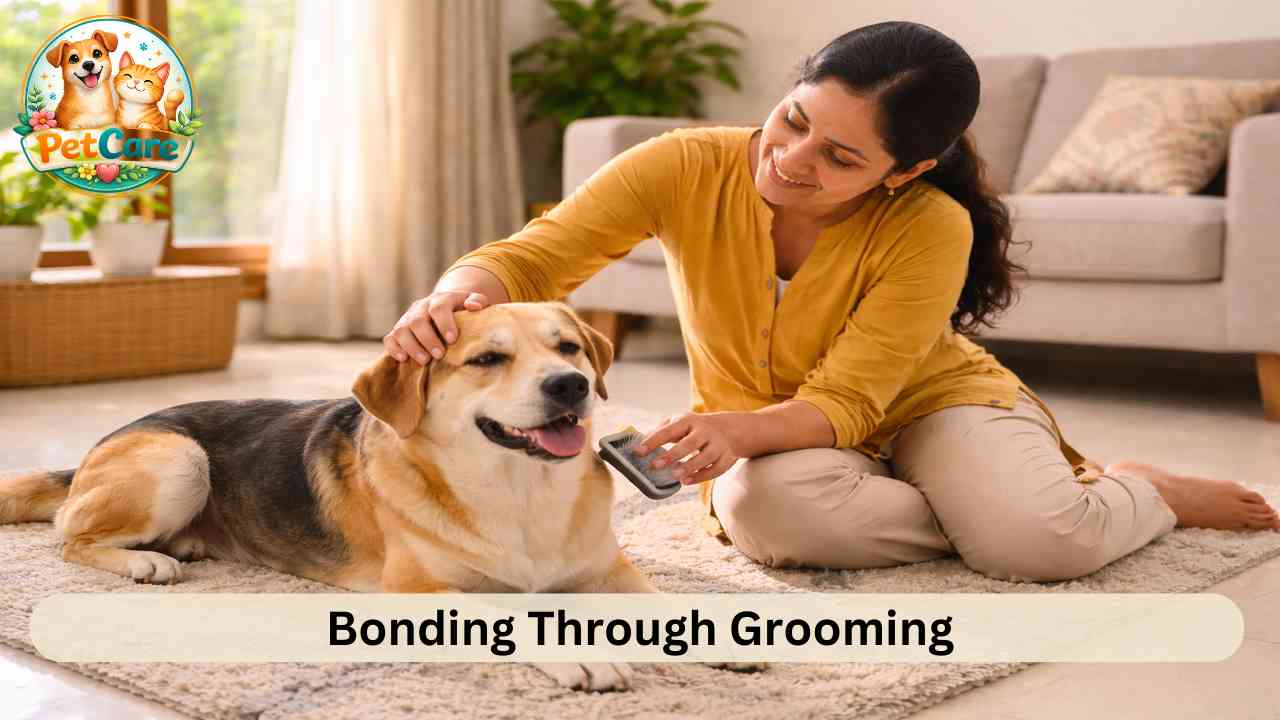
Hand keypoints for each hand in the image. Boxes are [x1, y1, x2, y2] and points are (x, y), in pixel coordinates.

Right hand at [384, 290, 488, 363]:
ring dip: (412, 347)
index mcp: (440, 300)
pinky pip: (389, 339)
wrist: (443, 307)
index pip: (439, 308)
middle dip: (428, 339)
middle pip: (418, 321)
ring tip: (425, 361)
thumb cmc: (461, 310)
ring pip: (401, 330)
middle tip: (439, 355)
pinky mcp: (397, 331)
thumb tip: (474, 306)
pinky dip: (394, 349)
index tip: (452, 340)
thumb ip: (478, 300)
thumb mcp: (472, 301)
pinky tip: (404, 359)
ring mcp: (407, 319)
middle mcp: (420, 307)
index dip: (445, 323)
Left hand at [635, 412, 749, 485]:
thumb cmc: (695, 429)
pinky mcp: (726, 458)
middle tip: (655, 465)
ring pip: (705, 457)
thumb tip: (640, 442)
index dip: (653, 440)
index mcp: (689, 421)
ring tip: (674, 476)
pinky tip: (686, 481)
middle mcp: (705, 432)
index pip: (669, 430)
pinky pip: (715, 469)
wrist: (730, 430)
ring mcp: (718, 445)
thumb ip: (660, 431)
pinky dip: (701, 476)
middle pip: (690, 443)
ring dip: (689, 467)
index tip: (638, 451)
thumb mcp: (680, 423)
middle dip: (672, 455)